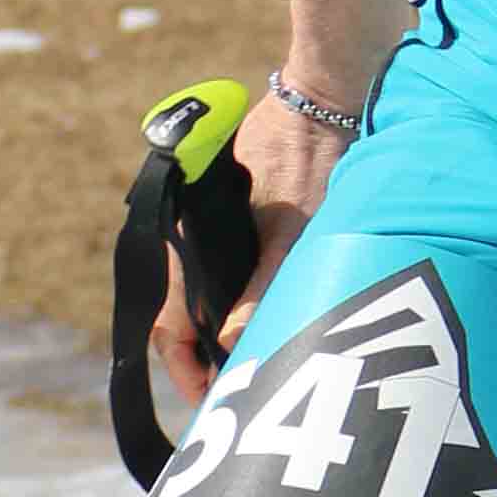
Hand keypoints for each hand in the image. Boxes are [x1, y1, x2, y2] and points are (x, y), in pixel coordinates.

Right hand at [149, 77, 338, 418]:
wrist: (326, 94)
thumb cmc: (311, 157)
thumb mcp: (292, 227)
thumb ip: (264, 283)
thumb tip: (230, 343)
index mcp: (193, 245)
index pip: (170, 328)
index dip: (185, 372)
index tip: (210, 403)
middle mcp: (196, 241)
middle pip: (187, 320)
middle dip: (207, 362)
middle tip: (240, 397)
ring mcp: (216, 229)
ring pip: (209, 297)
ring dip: (225, 334)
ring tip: (259, 367)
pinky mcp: (241, 216)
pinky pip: (232, 272)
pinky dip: (243, 302)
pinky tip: (273, 316)